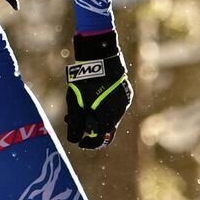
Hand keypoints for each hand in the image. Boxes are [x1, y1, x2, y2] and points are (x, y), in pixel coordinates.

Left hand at [65, 32, 129, 149]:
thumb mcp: (76, 103)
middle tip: (75, 122)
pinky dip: (103, 107)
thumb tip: (74, 140)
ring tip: (81, 108)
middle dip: (90, 127)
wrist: (100, 56)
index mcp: (109, 116)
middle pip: (106, 128)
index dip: (90, 143)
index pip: (101, 139)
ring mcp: (125, 101)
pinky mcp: (125, 92)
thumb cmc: (85, 81)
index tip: (80, 142)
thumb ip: (76, 123)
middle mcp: (120, 111)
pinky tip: (92, 99)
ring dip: (97, 116)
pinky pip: (115, 106)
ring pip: (111, 116)